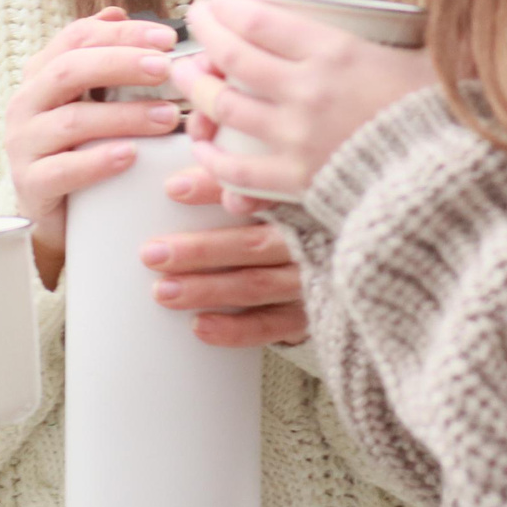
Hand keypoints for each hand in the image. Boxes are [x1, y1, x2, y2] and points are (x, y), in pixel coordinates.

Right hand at [3, 7, 182, 286]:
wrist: (49, 215)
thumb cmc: (77, 147)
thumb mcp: (88, 99)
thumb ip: (101, 57)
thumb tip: (117, 12)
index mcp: (42, 73)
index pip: (78, 37)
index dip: (123, 33)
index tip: (168, 37)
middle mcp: (26, 103)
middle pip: (70, 70)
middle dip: (122, 64)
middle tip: (167, 68)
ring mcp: (23, 144)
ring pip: (72, 121)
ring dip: (125, 116)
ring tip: (168, 117)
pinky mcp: (30, 184)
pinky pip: (62, 170)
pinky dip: (98, 161)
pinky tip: (131, 155)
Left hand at [150, 171, 308, 347]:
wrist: (355, 260)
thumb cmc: (307, 219)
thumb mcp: (287, 192)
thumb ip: (244, 181)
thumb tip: (182, 177)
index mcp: (303, 202)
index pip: (258, 192)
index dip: (214, 189)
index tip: (173, 188)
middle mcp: (310, 240)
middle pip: (250, 244)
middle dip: (198, 250)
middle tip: (151, 253)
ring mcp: (311, 279)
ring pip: (254, 284)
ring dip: (206, 289)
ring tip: (163, 291)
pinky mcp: (310, 313)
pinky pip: (271, 326)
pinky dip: (235, 329)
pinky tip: (200, 326)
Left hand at [175, 0, 437, 208]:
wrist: (454, 185)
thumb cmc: (448, 118)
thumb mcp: (434, 60)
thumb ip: (422, 34)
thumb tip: (450, 4)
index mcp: (337, 52)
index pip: (260, 19)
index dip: (228, 6)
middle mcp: (308, 90)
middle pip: (232, 56)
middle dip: (204, 35)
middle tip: (195, 24)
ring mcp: (297, 138)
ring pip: (224, 108)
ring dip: (196, 90)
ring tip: (185, 75)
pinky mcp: (297, 181)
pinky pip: (238, 169)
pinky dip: (214, 157)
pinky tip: (204, 147)